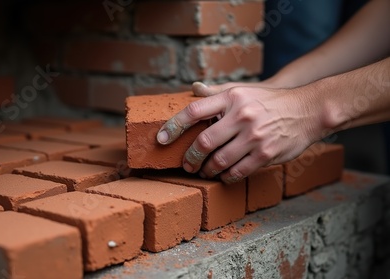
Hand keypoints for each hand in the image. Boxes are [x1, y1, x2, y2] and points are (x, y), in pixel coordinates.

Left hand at [157, 82, 321, 183]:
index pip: (194, 111)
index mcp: (232, 97)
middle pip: (203, 142)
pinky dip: (226, 177)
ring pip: (219, 161)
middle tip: (187, 164)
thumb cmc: (269, 101)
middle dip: (190, 158)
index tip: (160, 139)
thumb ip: (217, 92)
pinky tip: (223, 175)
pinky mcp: (265, 154)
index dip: (173, 126)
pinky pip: (237, 172)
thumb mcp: (243, 90)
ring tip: (204, 172)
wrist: (307, 110)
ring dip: (207, 170)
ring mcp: (254, 136)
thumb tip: (193, 89)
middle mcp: (242, 115)